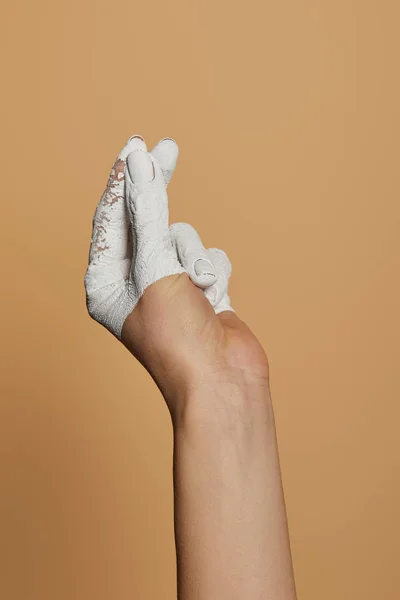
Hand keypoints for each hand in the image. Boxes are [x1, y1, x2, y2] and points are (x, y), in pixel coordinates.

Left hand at [84, 136, 268, 415]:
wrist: (223, 383)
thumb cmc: (178, 338)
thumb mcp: (154, 268)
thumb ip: (147, 212)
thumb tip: (139, 161)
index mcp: (106, 281)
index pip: (110, 218)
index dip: (124, 180)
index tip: (137, 146)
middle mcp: (134, 281)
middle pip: (144, 220)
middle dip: (156, 191)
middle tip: (167, 146)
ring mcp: (168, 285)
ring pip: (182, 237)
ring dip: (192, 255)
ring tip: (195, 287)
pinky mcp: (199, 289)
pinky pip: (207, 257)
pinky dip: (213, 271)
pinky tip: (215, 300)